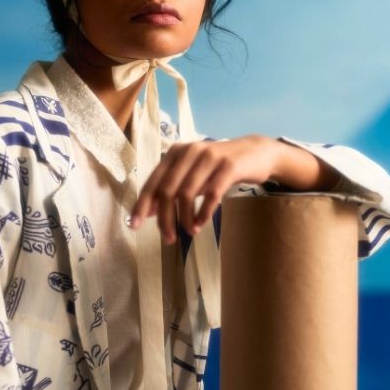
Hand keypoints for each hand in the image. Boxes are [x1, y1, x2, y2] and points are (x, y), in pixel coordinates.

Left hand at [130, 135, 336, 243]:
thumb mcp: (192, 174)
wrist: (256, 153)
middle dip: (164, 218)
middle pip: (167, 191)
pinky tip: (201, 224)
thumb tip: (149, 210)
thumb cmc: (219, 167)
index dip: (142, 205)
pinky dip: (203, 213)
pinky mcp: (228, 166)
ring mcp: (209, 157)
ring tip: (188, 232)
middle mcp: (189, 151)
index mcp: (176, 153)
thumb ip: (172, 187)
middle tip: (168, 238)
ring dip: (185, 218)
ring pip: (187, 194)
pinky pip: (211, 194)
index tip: (134, 226)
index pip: (153, 182)